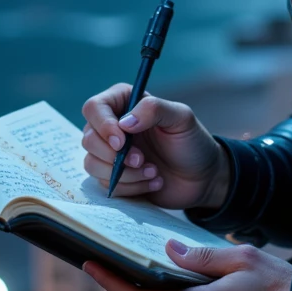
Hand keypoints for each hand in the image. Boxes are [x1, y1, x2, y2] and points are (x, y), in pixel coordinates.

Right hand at [81, 84, 229, 209]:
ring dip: (124, 173)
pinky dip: (131, 187)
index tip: (122, 142)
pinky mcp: (114, 178)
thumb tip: (124, 123)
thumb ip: (154, 110)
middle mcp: (113, 127)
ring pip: (93, 164)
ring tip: (154, 171)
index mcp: (124, 103)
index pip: (94, 108)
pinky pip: (106, 185)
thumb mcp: (182, 118)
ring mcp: (111, 154)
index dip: (103, 125)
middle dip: (114, 155)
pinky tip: (154, 182)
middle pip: (88, 138)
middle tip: (142, 160)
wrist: (202, 178)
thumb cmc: (193, 142)